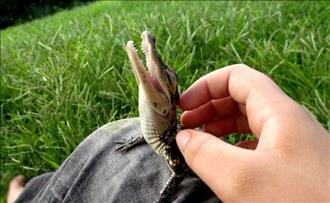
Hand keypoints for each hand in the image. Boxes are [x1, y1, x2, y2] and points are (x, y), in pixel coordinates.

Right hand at [176, 64, 329, 201]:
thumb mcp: (242, 178)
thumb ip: (205, 153)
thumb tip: (183, 137)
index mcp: (279, 113)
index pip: (237, 78)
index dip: (206, 86)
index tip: (183, 105)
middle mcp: (287, 123)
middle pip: (240, 98)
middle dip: (209, 107)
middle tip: (185, 125)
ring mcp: (291, 145)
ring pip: (247, 122)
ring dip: (218, 127)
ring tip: (197, 141)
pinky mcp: (291, 165)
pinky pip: (255, 145)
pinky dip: (232, 147)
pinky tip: (221, 162)